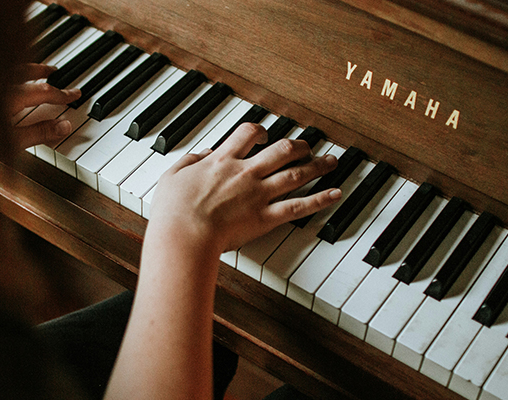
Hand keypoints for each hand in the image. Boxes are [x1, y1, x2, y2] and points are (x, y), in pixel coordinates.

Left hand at [8, 63, 80, 148]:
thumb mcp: (10, 143)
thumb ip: (38, 133)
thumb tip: (64, 126)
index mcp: (10, 97)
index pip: (43, 92)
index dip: (61, 94)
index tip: (75, 94)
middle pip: (25, 71)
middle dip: (42, 70)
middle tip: (54, 71)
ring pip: (7, 70)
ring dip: (23, 69)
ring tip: (31, 70)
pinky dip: (4, 74)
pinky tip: (2, 81)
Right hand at [148, 122, 340, 253]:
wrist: (184, 234)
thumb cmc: (173, 210)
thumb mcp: (172, 176)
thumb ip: (191, 161)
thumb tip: (203, 154)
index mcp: (222, 161)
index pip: (247, 134)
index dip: (259, 131)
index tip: (263, 135)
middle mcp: (245, 173)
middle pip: (281, 150)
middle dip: (297, 145)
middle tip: (307, 145)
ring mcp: (258, 194)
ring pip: (295, 173)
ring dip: (316, 166)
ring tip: (331, 161)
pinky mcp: (266, 217)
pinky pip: (299, 206)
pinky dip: (320, 199)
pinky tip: (335, 193)